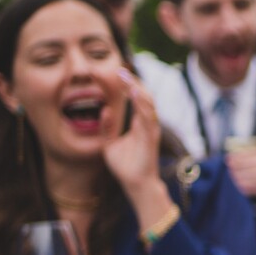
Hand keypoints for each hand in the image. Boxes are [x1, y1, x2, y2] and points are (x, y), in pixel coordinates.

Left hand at [102, 67, 161, 194]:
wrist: (135, 184)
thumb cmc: (125, 165)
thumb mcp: (109, 142)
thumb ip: (107, 127)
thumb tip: (105, 109)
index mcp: (140, 123)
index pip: (136, 99)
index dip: (127, 85)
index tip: (117, 72)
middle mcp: (148, 124)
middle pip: (143, 97)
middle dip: (133, 82)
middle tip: (120, 70)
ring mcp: (150, 129)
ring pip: (148, 104)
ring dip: (138, 89)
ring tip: (127, 78)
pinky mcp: (150, 137)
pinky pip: (148, 117)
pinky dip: (142, 104)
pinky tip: (134, 93)